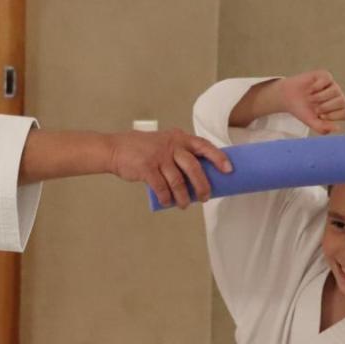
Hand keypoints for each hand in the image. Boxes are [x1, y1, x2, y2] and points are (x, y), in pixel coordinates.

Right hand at [110, 128, 230, 209]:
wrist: (116, 149)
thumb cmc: (143, 149)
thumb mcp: (164, 143)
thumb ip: (180, 153)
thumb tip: (198, 176)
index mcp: (179, 138)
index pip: (204, 146)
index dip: (218, 158)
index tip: (228, 169)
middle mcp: (171, 145)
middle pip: (193, 167)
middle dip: (202, 185)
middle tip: (205, 197)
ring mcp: (159, 156)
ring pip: (178, 181)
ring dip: (183, 197)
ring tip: (184, 205)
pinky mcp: (146, 168)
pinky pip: (161, 187)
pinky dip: (166, 197)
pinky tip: (168, 202)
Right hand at [277, 70, 344, 133]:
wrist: (288, 98)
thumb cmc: (302, 110)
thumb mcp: (310, 122)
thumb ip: (323, 128)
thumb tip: (337, 128)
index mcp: (337, 109)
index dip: (333, 116)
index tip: (320, 116)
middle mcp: (337, 96)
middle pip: (342, 101)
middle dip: (326, 107)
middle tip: (315, 108)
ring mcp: (331, 85)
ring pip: (335, 90)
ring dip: (320, 97)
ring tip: (311, 99)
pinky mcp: (324, 75)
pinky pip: (327, 80)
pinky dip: (316, 87)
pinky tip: (310, 89)